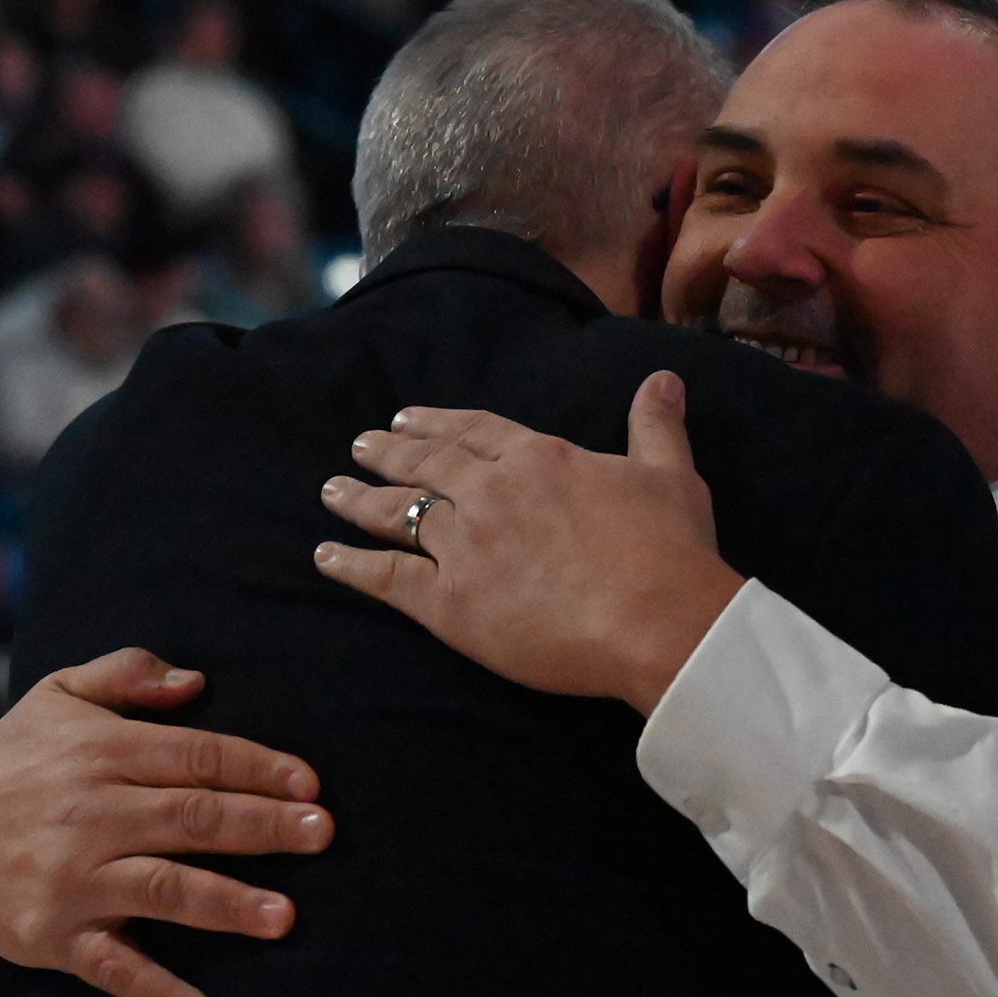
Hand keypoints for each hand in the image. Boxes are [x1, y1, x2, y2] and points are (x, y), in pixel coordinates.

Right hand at [0, 649, 334, 996]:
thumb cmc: (10, 765)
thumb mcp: (56, 698)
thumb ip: (125, 674)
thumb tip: (197, 680)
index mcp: (102, 754)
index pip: (194, 756)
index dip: (255, 767)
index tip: (310, 783)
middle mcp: (92, 816)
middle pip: (190, 819)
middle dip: (260, 827)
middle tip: (322, 833)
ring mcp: (74, 880)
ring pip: (161, 890)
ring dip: (225, 905)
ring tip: (285, 918)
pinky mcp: (56, 936)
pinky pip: (112, 968)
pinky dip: (157, 993)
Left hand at [314, 372, 745, 714]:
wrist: (657, 618)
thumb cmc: (670, 550)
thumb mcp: (671, 475)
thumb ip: (656, 426)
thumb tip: (664, 378)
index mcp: (537, 459)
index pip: (474, 432)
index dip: (437, 423)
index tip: (406, 417)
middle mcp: (490, 493)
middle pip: (426, 465)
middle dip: (389, 453)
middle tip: (360, 446)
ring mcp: (465, 545)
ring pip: (398, 514)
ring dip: (360, 500)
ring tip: (333, 491)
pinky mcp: (451, 603)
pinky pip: (387, 578)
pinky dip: (352, 566)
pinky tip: (326, 556)